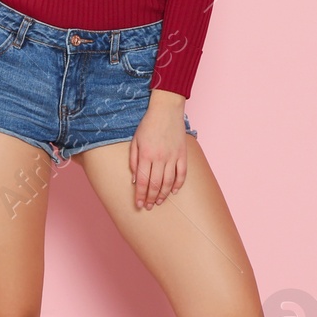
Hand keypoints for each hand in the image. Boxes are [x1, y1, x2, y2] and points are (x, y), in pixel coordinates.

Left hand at [129, 91, 187, 209]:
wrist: (166, 110)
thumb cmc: (148, 124)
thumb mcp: (135, 140)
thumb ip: (134, 160)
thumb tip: (135, 179)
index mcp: (146, 155)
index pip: (143, 181)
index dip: (140, 195)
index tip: (139, 204)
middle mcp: (160, 158)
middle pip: (155, 184)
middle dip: (151, 198)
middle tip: (148, 207)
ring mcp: (173, 156)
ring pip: (168, 182)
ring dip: (163, 194)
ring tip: (158, 202)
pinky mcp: (183, 154)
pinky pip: (182, 174)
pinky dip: (178, 184)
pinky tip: (173, 191)